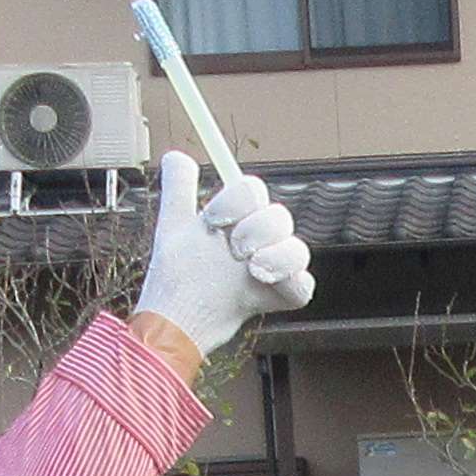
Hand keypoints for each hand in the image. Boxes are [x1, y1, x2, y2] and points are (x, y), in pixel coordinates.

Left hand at [133, 151, 313, 362]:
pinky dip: (291, 282)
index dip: (235, 201)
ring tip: (253, 269)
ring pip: (297, 249)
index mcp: (237, 219)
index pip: (252, 190)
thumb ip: (179, 189)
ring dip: (278, 255)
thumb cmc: (175, 275)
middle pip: (279, 216)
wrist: (176, 319)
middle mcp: (258, 240)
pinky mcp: (282, 297)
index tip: (213, 221)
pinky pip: (303, 286)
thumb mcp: (173, 226)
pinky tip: (265, 283)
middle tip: (234, 250)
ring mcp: (273, 269)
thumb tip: (175, 155)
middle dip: (256, 229)